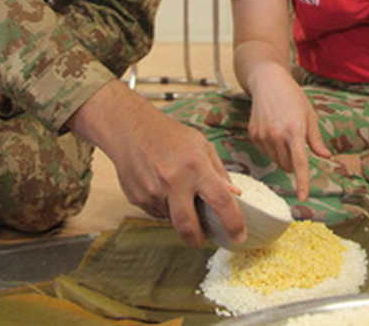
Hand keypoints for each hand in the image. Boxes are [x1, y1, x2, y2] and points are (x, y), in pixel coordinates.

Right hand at [70, 80, 242, 247]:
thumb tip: (234, 196)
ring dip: (179, 215)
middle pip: (189, 228)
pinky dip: (164, 207)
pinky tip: (160, 186)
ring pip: (172, 220)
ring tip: (176, 191)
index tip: (239, 236)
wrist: (129, 129)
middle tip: (204, 238)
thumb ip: (218, 172)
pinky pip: (157, 213)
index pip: (221, 202)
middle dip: (199, 240)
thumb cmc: (168, 135)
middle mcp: (174, 181)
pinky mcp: (138, 199)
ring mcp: (153, 192)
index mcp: (195, 166)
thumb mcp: (201, 145)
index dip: (233, 224)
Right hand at [246, 66, 330, 201]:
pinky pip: (266, 152)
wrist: (267, 82)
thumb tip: (325, 156)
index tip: (303, 196)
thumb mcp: (309, 115)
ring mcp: (263, 136)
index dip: (302, 182)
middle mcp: (277, 135)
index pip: (300, 163)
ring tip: (284, 133)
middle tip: (296, 144)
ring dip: (283, 156)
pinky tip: (273, 130)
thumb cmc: (291, 96)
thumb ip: (316, 139)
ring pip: (276, 161)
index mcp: (294, 130)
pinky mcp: (253, 135)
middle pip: (287, 165)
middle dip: (294, 162)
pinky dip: (272, 148)